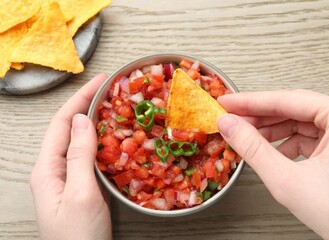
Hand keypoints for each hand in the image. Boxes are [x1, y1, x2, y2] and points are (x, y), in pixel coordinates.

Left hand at [30, 74, 111, 239]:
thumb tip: (81, 120)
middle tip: (110, 89)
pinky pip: (90, 156)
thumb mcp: (80, 194)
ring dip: (96, 121)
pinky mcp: (83, 187)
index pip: (62, 123)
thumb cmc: (78, 238)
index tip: (100, 81)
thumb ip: (79, 155)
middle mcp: (55, 171)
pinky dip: (103, 141)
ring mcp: (68, 179)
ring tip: (113, 106)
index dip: (80, 98)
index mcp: (47, 170)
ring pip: (81, 141)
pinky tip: (115, 137)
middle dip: (88, 104)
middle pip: (69, 128)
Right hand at [217, 90, 328, 239]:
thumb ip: (252, 148)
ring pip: (300, 120)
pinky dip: (287, 142)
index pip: (286, 100)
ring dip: (271, 130)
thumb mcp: (286, 180)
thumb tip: (229, 125)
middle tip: (232, 119)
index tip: (227, 102)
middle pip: (293, 108)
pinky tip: (272, 152)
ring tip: (247, 138)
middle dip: (259, 117)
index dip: (250, 102)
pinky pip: (309, 134)